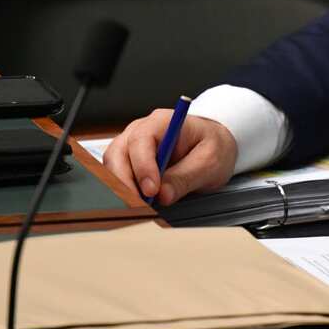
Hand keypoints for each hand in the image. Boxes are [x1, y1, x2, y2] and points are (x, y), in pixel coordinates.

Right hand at [103, 111, 237, 206]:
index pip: (141, 140)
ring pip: (113, 164)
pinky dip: (123, 189)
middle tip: (140, 205)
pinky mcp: (130, 160)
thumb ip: (186, 177)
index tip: (152, 190)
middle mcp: (142, 129)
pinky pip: (117, 173)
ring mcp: (133, 144)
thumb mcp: (210, 161)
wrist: (215, 145)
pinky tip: (136, 202)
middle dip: (126, 181)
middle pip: (119, 153)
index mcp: (163, 122)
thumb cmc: (213, 146)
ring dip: (122, 187)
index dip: (142, 166)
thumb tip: (164, 195)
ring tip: (139, 206)